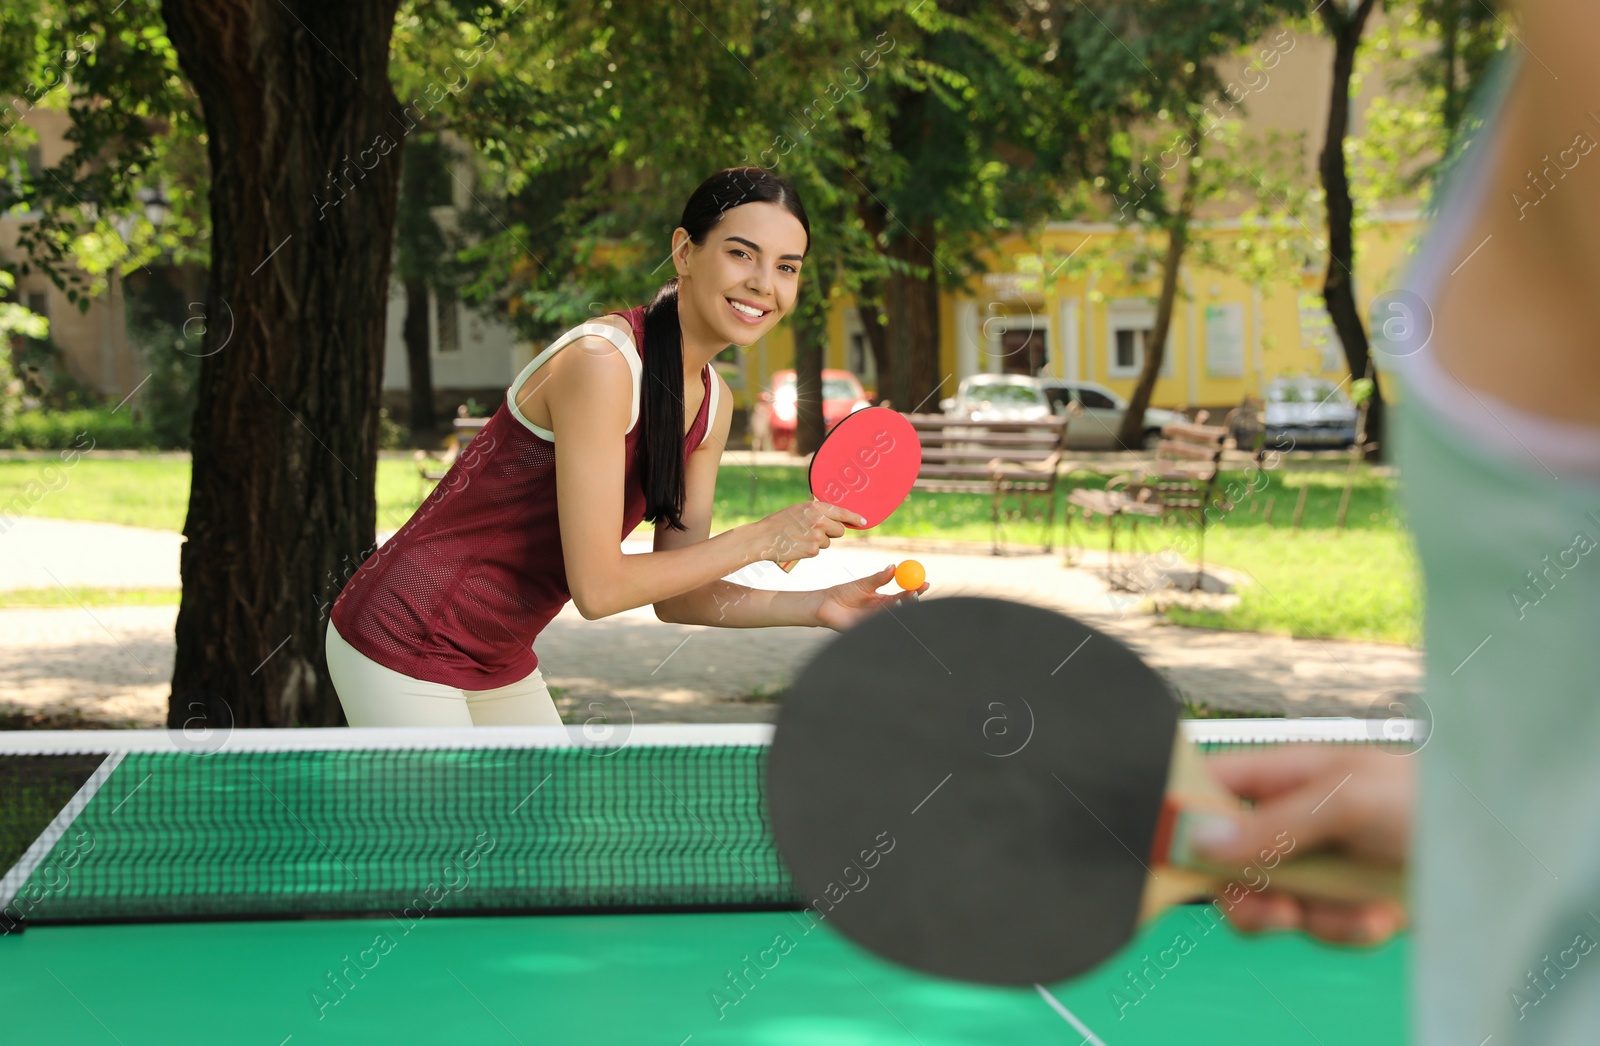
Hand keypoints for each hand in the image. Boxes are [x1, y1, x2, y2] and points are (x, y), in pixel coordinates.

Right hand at [746, 500, 862, 565]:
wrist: (762, 538)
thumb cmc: (779, 523)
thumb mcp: (798, 509)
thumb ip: (815, 511)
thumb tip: (832, 514)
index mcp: (815, 507)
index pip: (842, 512)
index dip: (855, 518)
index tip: (863, 521)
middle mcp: (819, 520)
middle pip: (839, 530)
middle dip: (832, 532)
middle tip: (815, 531)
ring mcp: (816, 536)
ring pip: (828, 542)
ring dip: (819, 542)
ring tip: (800, 537)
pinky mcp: (812, 550)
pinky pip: (818, 550)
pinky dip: (810, 550)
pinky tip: (797, 545)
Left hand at [809, 564, 929, 631]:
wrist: (824, 605)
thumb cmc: (842, 592)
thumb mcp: (863, 583)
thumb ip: (878, 578)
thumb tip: (894, 567)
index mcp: (883, 599)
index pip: (904, 595)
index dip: (915, 589)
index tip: (924, 582)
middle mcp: (882, 612)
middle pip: (904, 608)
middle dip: (913, 600)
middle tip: (916, 592)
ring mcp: (876, 621)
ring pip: (894, 618)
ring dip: (899, 610)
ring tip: (898, 600)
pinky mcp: (866, 630)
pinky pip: (881, 628)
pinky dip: (886, 622)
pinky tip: (886, 615)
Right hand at [1194, 745, 1413, 945]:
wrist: (1498, 848)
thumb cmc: (1432, 798)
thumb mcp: (1348, 802)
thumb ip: (1274, 822)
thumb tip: (1205, 841)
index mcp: (1286, 775)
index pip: (1211, 786)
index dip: (1185, 816)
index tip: (1175, 855)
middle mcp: (1294, 819)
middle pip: (1231, 862)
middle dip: (1252, 897)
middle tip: (1281, 913)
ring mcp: (1319, 862)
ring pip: (1275, 904)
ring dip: (1319, 920)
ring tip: (1362, 914)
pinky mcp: (1347, 900)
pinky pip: (1322, 929)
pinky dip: (1352, 931)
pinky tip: (1385, 916)